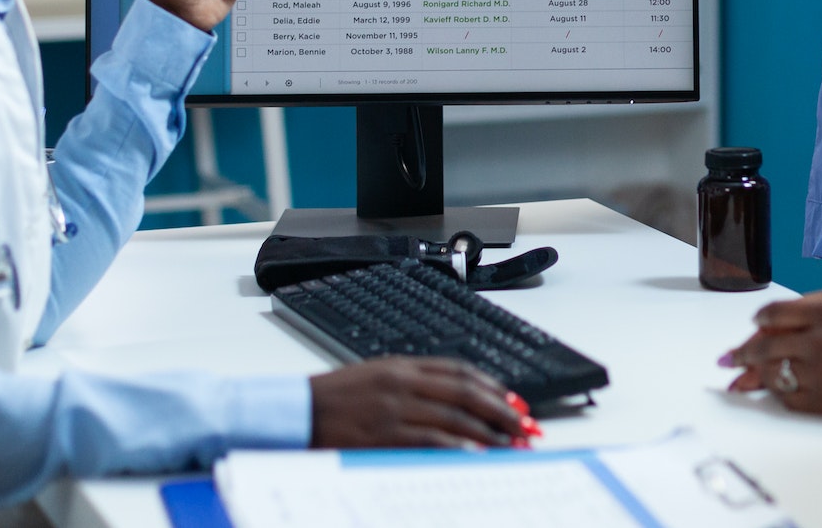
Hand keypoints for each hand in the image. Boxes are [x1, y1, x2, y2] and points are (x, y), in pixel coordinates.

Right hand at [309, 357, 533, 449]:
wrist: (296, 412)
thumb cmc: (333, 400)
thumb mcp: (374, 378)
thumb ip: (410, 384)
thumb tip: (451, 400)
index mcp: (401, 366)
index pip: (459, 371)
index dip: (492, 385)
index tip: (514, 400)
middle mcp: (403, 383)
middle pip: (466, 392)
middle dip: (501, 409)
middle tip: (525, 424)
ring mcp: (395, 408)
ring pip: (456, 417)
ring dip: (489, 432)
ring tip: (512, 444)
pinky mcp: (385, 434)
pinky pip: (432, 440)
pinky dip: (459, 447)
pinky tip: (478, 455)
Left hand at [721, 270, 821, 420]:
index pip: (779, 311)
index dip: (763, 319)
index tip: (755, 324)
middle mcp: (815, 337)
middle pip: (766, 343)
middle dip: (745, 350)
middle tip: (731, 357)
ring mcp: (817, 369)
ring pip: (773, 371)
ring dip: (756, 374)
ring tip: (744, 379)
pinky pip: (790, 397)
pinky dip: (780, 395)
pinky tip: (778, 394)